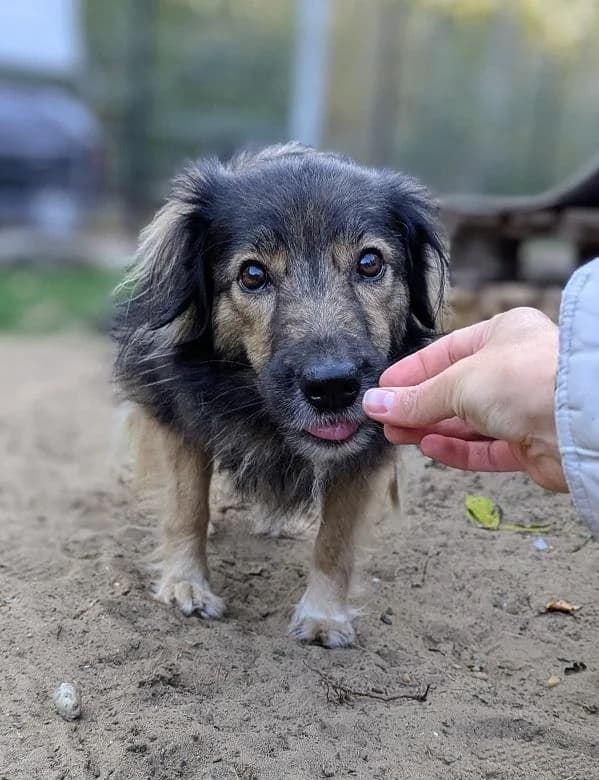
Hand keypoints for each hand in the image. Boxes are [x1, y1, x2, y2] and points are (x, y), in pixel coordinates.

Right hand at [363, 307, 566, 491]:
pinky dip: (456, 449)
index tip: (384, 390)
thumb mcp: (458, 382)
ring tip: (398, 435)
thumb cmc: (530, 378)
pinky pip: (485, 447)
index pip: (445, 353)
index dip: (412, 373)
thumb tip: (377, 404)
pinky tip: (429, 447)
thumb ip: (416, 399)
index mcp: (503, 335)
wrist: (582, 422)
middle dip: (418, 406)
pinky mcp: (530, 444)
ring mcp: (524, 408)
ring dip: (432, 429)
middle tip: (385, 418)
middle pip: (455, 390)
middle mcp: (515, 369)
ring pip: (468, 421)